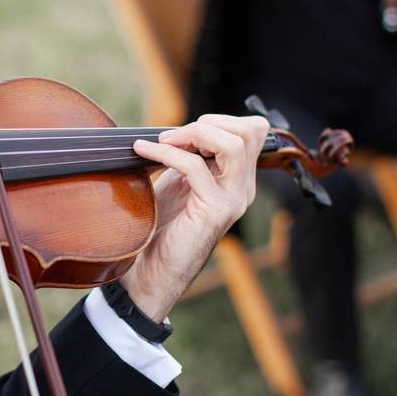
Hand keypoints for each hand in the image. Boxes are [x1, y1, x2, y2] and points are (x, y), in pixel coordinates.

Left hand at [120, 114, 269, 321]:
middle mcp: (243, 189)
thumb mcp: (179, 181)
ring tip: (163, 142)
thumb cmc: (160, 229)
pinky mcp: (214, 212)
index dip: (219, 121)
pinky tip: (144, 153)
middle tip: (172, 137)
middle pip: (250, 131)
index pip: (252, 131)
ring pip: (233, 144)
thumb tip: (180, 127)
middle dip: (207, 123)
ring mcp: (233, 201)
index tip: (183, 133)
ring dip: (193, 133)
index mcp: (238, 180)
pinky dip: (166, 153)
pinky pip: (196, 167)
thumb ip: (190, 156)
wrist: (149, 274)